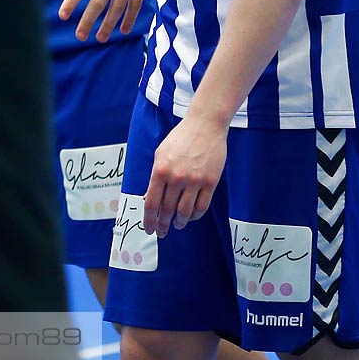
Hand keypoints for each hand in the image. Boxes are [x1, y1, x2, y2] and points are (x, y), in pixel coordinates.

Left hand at [59, 0, 157, 42]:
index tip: (63, 15)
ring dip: (108, 25)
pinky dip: (130, 18)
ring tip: (100, 38)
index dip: (71, 2)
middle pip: (98, 3)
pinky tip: (123, 30)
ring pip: (117, 8)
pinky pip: (135, 5)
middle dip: (88, 21)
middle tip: (80, 35)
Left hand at [142, 115, 226, 236]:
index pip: (151, 202)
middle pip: (167, 210)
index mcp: (160, 171)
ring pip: (185, 211)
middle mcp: (176, 178)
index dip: (149, 219)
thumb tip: (148, 197)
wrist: (204, 127)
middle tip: (161, 232)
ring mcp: (194, 181)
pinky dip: (195, 215)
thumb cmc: (179, 139)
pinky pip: (202, 206)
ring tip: (177, 226)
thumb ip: (155, 176)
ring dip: (180, 222)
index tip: (148, 228)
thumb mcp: (160, 154)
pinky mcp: (210, 182)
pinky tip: (190, 217)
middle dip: (162, 224)